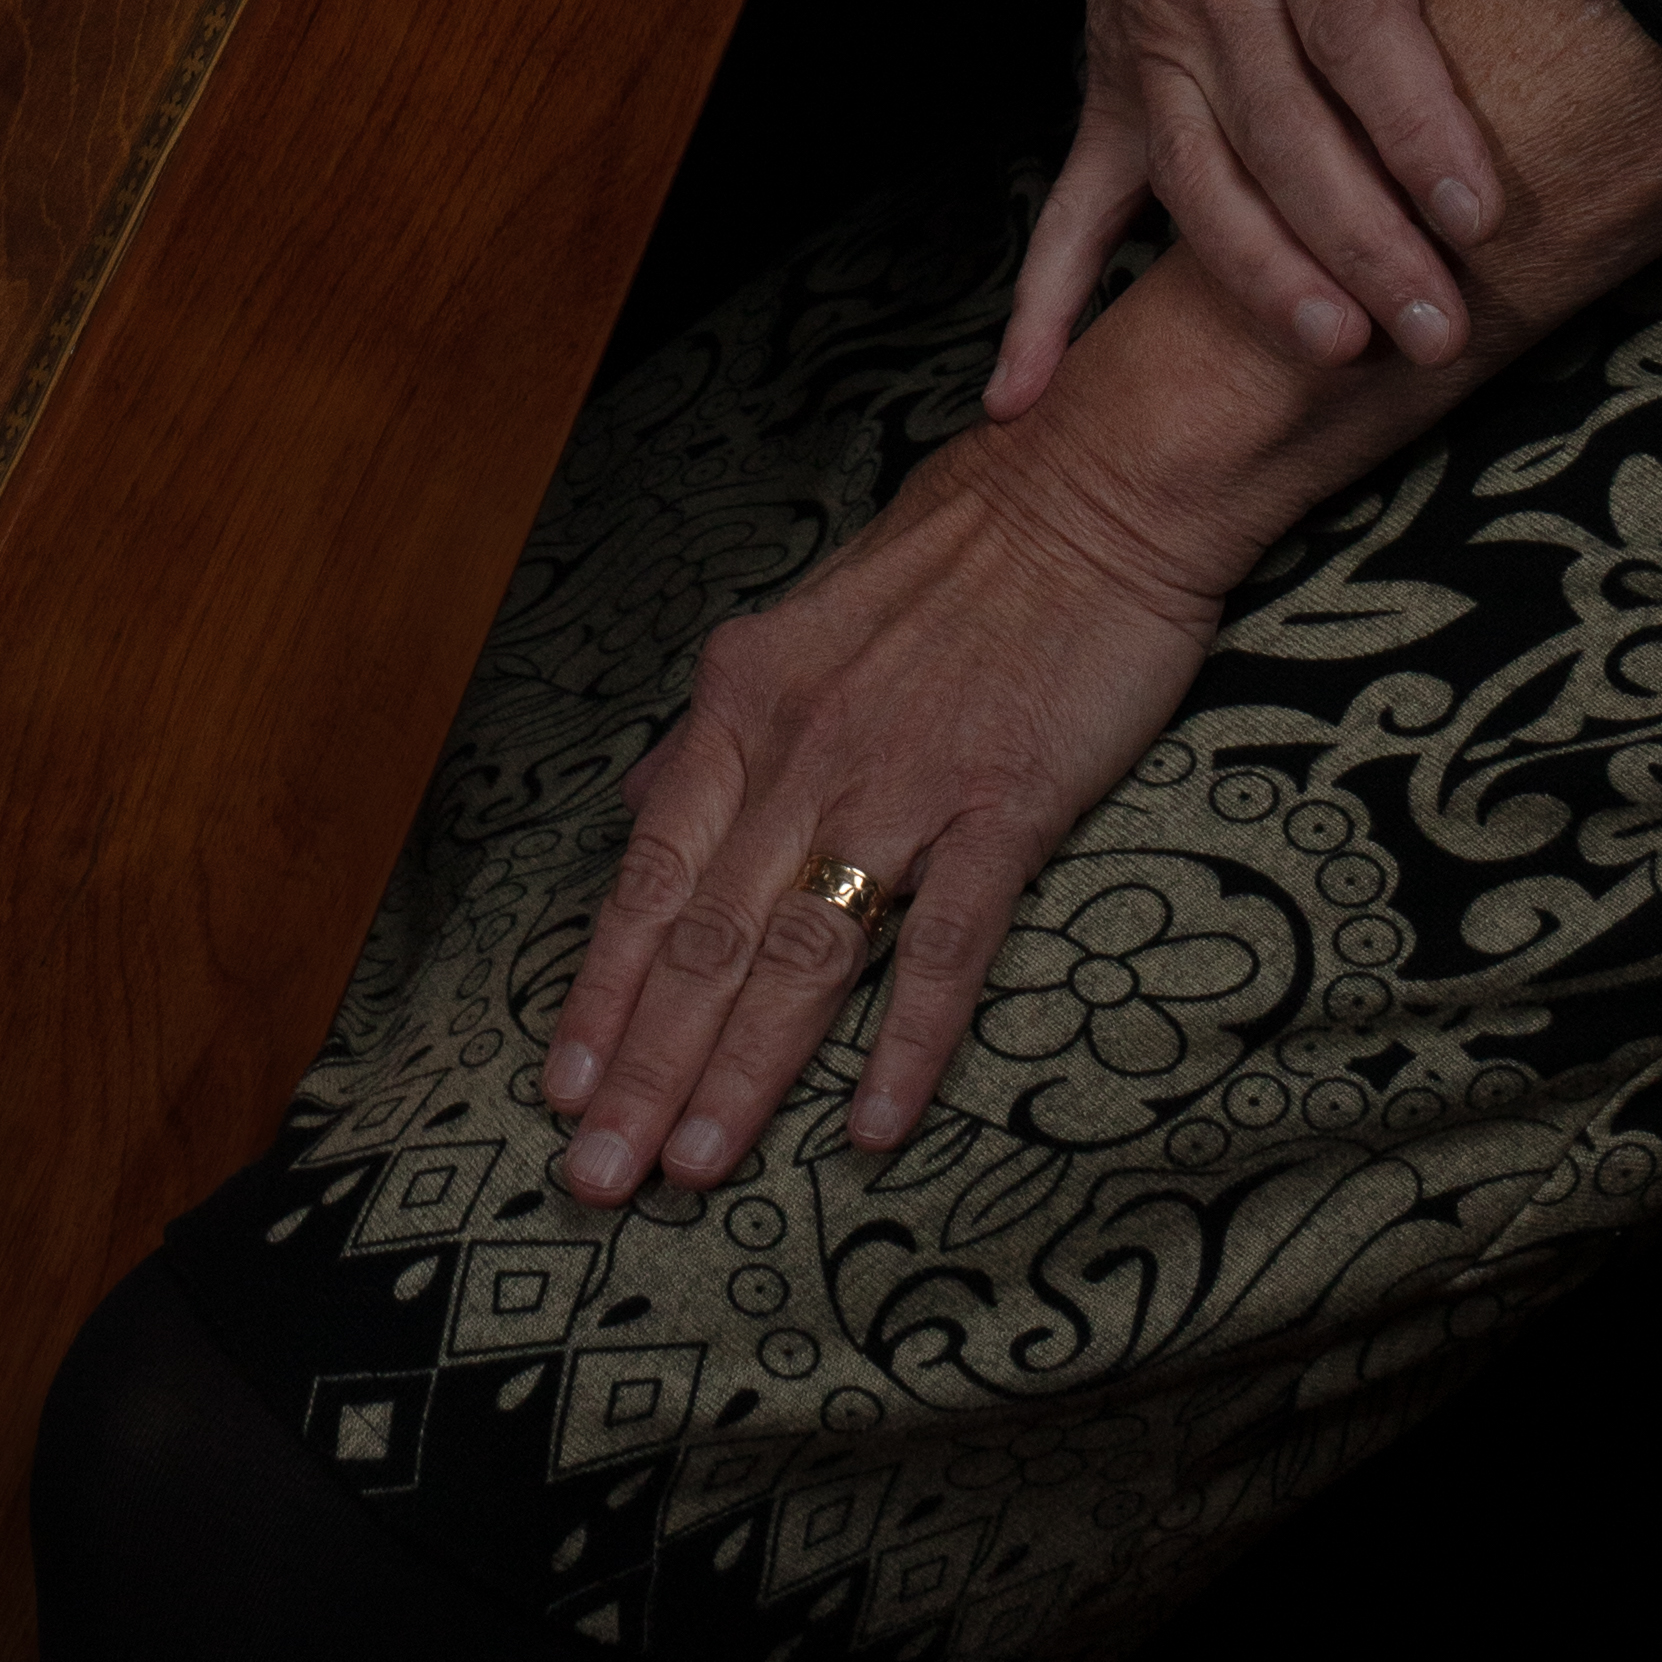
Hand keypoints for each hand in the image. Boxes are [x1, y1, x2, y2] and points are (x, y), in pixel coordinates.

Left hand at [541, 411, 1234, 1199]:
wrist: (1099, 482)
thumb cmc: (961, 541)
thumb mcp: (805, 615)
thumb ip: (719, 723)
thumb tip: (638, 797)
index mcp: (745, 698)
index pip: (649, 872)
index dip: (600, 988)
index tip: (563, 1088)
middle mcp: (805, 747)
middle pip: (706, 935)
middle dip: (644, 1068)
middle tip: (598, 1178)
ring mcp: (905, 780)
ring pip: (802, 952)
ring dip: (742, 1071)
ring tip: (694, 1169)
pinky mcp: (1007, 804)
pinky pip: (945, 944)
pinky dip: (907, 1040)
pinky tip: (873, 1124)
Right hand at [990, 0, 1556, 411]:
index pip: (1356, 26)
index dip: (1414, 120)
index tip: (1477, 209)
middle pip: (1284, 128)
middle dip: (1359, 236)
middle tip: (1436, 326)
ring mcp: (1151, 48)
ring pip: (1198, 178)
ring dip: (1256, 273)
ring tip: (1332, 349)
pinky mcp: (1111, 92)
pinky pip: (1072, 207)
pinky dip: (1045, 302)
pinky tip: (1026, 395)